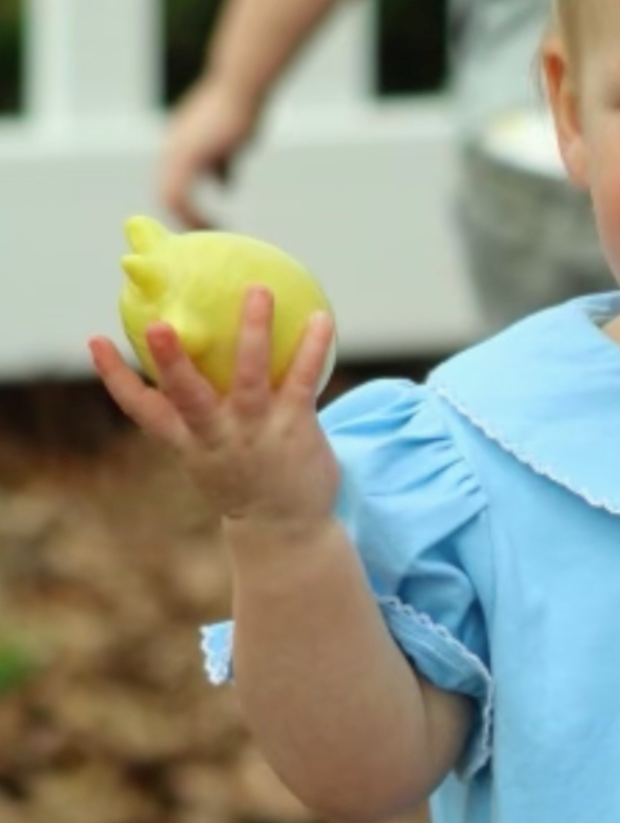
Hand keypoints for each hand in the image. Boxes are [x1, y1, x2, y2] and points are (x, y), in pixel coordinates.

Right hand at [90, 287, 338, 525]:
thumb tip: (191, 370)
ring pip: (249, 377)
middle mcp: (217, 435)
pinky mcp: (295, 429)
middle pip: (186, 394)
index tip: (95, 340)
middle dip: (171, 360)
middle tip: (155, 322)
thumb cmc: (245, 483)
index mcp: (188, 442)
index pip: (141, 408)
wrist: (285, 531)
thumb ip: (199, 420)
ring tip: (258, 291)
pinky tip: (321, 317)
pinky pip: (303, 381)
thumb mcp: (211, 456)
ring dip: (253, 333)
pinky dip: (310, 349)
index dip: (115, 376)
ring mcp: (257, 432)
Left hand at [158, 78, 263, 228]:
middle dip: (185, 217)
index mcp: (179, 148)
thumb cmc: (242, 110)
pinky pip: (180, 195)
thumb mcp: (231, 143)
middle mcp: (171, 150)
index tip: (204, 224)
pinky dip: (194, 213)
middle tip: (205, 237)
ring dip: (189, 219)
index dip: (185, 206)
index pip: (171, 184)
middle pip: (166, 194)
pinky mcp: (185, 157)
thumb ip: (223, 164)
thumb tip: (224, 186)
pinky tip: (212, 225)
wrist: (240, 89)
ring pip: (169, 198)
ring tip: (210, 235)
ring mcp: (175, 153)